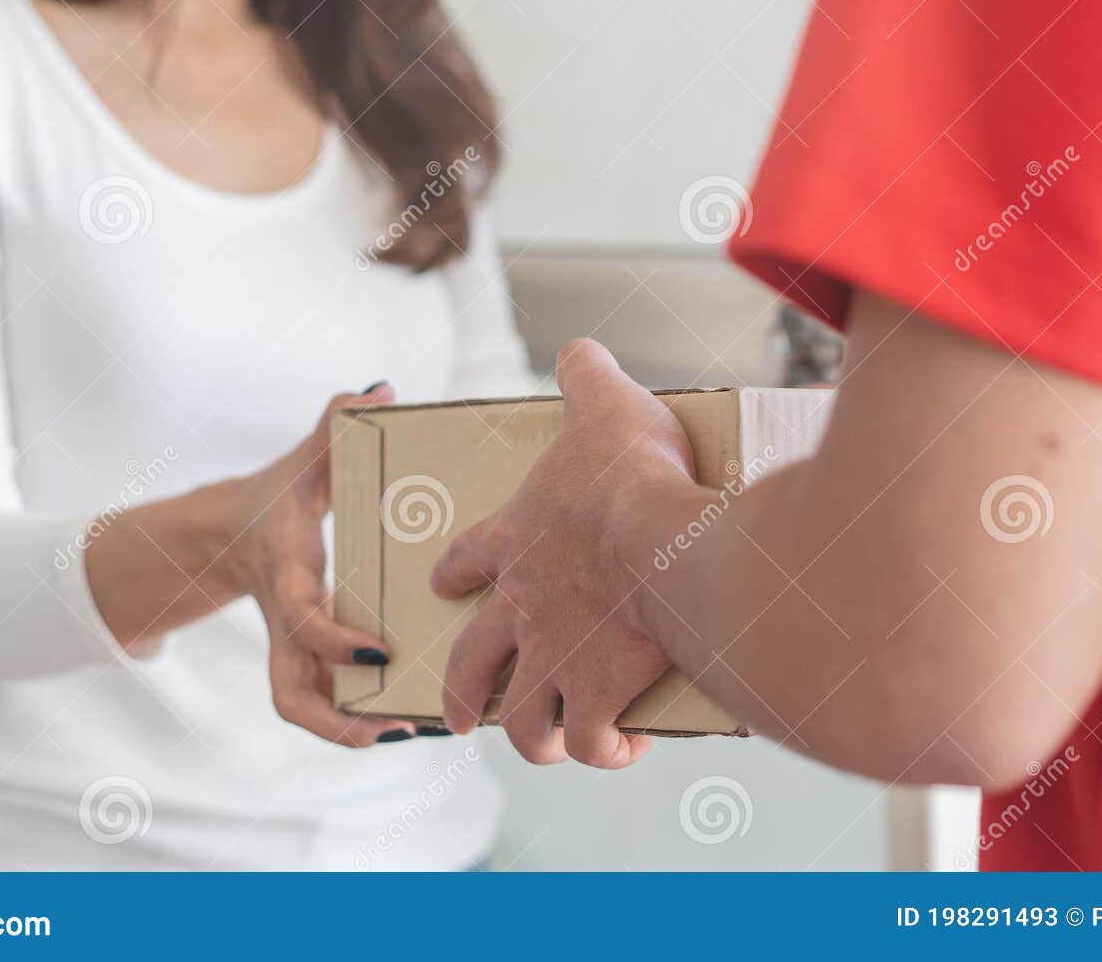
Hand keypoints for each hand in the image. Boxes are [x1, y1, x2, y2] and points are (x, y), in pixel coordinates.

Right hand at [214, 384, 416, 746]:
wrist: (229, 531)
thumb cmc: (278, 496)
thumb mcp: (301, 459)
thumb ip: (333, 423)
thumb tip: (380, 389)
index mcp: (286, 575)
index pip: (303, 619)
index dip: (335, 640)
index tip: (381, 649)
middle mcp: (284, 620)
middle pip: (289, 692)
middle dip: (335, 720)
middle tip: (391, 730)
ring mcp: (288, 646)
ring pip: (300, 706)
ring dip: (346, 732)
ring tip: (407, 733)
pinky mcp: (301, 656)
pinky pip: (320, 699)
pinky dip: (353, 718)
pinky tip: (405, 719)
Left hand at [431, 340, 695, 767]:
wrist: (657, 541)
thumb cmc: (631, 472)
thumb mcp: (604, 403)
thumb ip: (585, 376)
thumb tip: (579, 351)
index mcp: (518, 542)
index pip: (468, 559)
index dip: (455, 572)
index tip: (444, 583)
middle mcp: (524, 609)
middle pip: (475, 662)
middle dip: (464, 694)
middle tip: (459, 716)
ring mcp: (556, 658)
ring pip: (524, 720)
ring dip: (533, 737)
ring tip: (549, 745)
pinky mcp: (598, 694)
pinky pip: (593, 740)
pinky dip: (607, 749)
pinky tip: (626, 746)